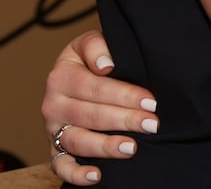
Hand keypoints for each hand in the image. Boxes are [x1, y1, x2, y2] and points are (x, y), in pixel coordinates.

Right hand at [42, 30, 159, 185]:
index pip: (96, 88)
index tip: (151, 101)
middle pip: (90, 115)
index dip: (125, 95)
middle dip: (124, 120)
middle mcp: (53, 103)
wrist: (77, 71)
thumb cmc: (91, 57)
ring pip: (78, 141)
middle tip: (151, 124)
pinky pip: (60, 166)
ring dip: (106, 146)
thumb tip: (106, 65)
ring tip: (132, 147)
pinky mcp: (54, 148)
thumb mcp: (89, 42)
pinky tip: (97, 176)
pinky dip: (76, 174)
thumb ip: (97, 46)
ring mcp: (53, 129)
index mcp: (61, 76)